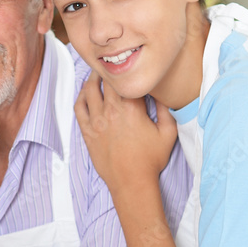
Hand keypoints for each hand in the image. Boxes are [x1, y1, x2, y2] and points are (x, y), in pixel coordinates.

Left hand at [75, 74, 177, 191]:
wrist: (131, 182)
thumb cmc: (150, 160)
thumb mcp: (168, 133)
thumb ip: (167, 110)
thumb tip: (164, 93)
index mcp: (132, 108)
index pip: (126, 79)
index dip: (128, 70)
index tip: (130, 66)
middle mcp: (111, 111)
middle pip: (106, 80)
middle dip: (109, 70)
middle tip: (112, 63)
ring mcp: (97, 121)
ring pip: (90, 90)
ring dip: (93, 78)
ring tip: (98, 73)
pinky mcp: (88, 131)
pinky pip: (79, 107)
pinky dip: (81, 95)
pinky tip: (86, 91)